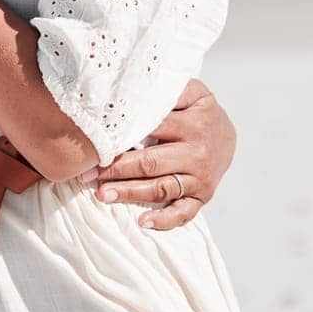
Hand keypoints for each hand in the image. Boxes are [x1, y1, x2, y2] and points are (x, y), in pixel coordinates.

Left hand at [81, 79, 235, 229]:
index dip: (119, 136)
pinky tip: (143, 223)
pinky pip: (185, 212)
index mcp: (192, 121)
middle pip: (150, 162)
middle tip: (87, 174)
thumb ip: (162, 89)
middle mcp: (197, 151)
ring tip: (102, 195)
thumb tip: (124, 89)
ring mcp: (201, 176)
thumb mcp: (186, 91)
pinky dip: (165, 220)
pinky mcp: (203, 195)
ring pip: (162, 188)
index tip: (92, 142)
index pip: (150, 129)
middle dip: (115, 169)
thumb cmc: (194, 109)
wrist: (225, 132)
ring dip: (130, 193)